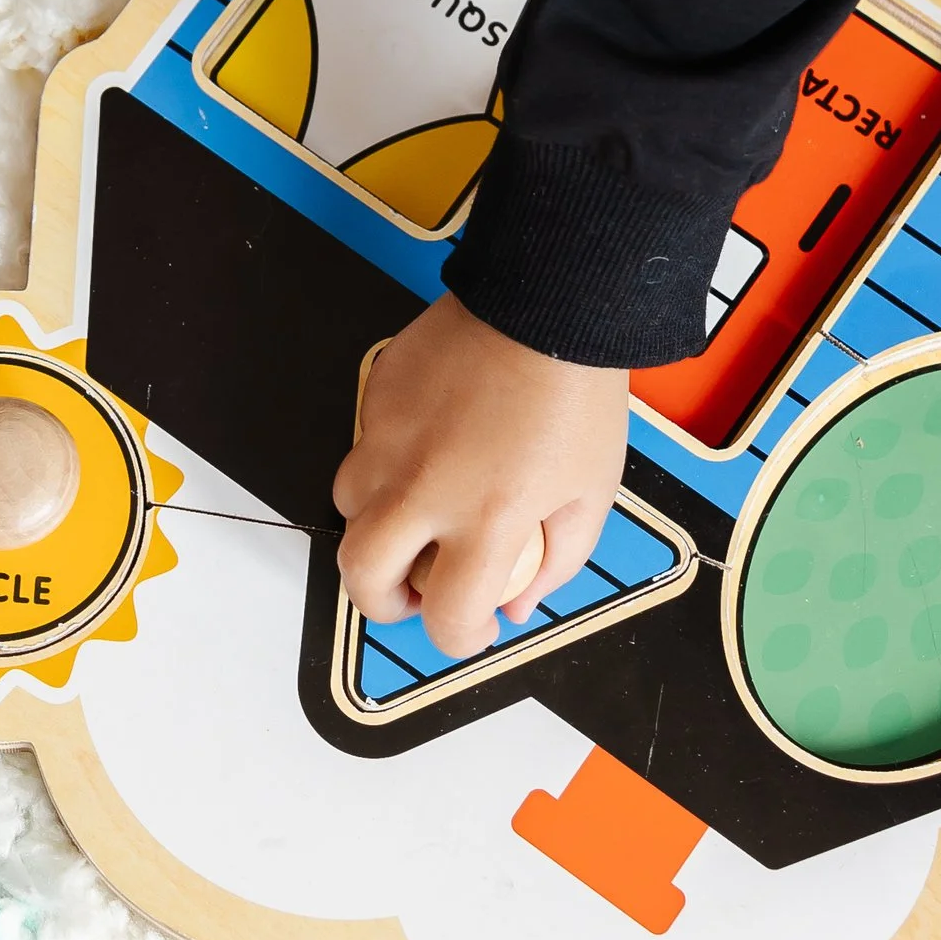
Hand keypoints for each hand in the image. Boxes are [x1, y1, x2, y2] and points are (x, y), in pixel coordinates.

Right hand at [331, 293, 630, 661]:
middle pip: (362, 575)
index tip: (474, 624)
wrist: (547, 301)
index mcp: (486, 518)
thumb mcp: (591, 492)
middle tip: (413, 593)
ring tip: (418, 514)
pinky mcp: (376, 394)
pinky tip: (430, 446)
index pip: (446, 615)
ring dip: (378, 527)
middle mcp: (425, 486)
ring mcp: (391, 437)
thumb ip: (554, 560)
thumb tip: (515, 602)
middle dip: (381, 602)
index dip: (459, 637)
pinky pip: (364, 445)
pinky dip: (387, 463)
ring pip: (349, 506)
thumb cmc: (576, 394)